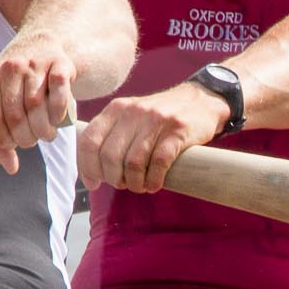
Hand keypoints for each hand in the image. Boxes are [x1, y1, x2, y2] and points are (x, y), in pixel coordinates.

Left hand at [0, 36, 76, 174]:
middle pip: (15, 116)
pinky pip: (59, 94)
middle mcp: (10, 68)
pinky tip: (57, 120)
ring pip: (37, 107)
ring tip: (45, 135)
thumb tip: (10, 166)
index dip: (1, 140)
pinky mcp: (60, 64)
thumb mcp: (2, 105)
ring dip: (43, 130)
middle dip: (26, 138)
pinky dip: (58, 113)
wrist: (42, 46)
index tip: (11, 145)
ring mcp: (35, 64)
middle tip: (32, 141)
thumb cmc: (18, 85)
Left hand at [79, 82, 233, 192]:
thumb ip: (111, 136)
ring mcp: (156, 120)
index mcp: (116, 109)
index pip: (89, 141)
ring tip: (141, 186)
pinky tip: (154, 184)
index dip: (87, 168)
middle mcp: (133, 111)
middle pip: (110, 156)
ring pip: (133, 163)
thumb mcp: (131, 117)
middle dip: (114, 179)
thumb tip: (91, 170)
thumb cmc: (161, 118)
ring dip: (135, 183)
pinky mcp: (178, 131)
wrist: (201, 101)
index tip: (94, 183)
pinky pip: (159, 163)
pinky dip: (154, 180)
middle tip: (124, 184)